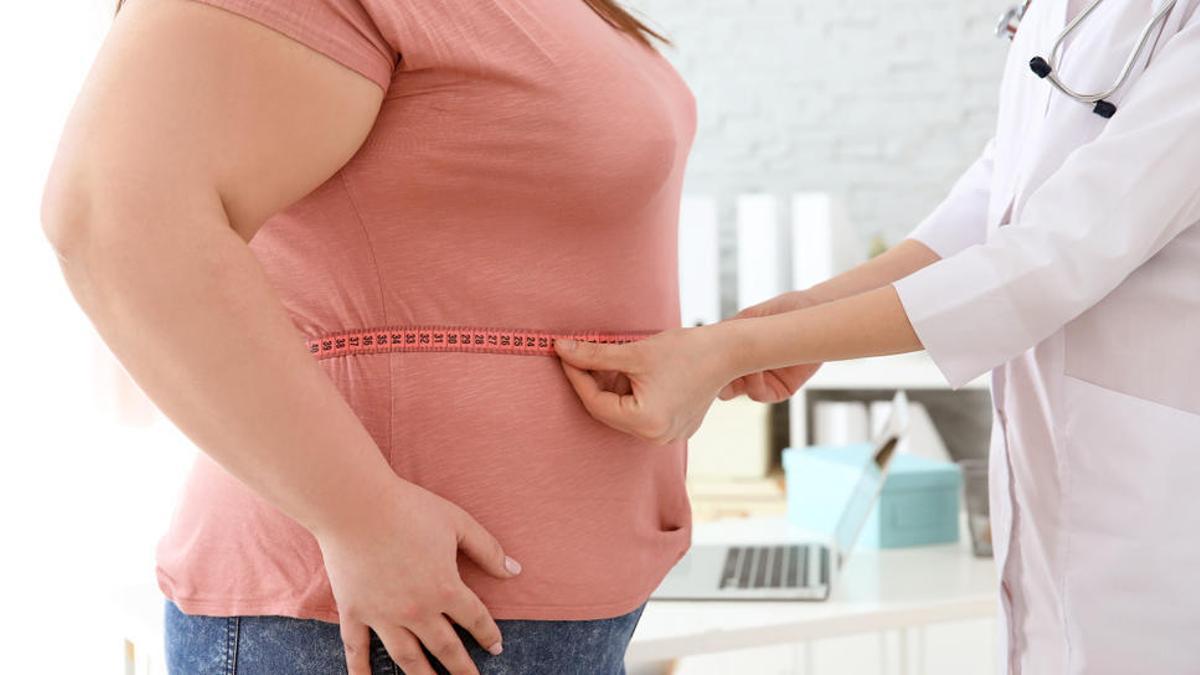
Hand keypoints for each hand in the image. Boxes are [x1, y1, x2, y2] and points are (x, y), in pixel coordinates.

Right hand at [317, 480, 520, 674]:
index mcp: (445, 588)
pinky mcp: (354, 612)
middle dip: (461, 669)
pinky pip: (358, 649)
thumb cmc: (409, 508)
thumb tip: (515, 571)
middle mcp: (417, 610)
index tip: (496, 647)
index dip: (488, 635)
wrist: (356, 505)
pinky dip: (361, 670)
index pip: (475, 620)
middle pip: (445, 648)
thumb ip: (488, 549)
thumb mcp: (457, 523)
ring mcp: (383, 615)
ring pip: (407, 658)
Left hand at [554, 325, 735, 443]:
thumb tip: (560, 348)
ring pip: (625, 412)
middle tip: (582, 355)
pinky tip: (633, 371)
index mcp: (645, 423)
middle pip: (609, 411)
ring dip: (613, 388)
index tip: (564, 354)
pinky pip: (643, 414)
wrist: (729, 352)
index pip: (595, 403)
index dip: (576, 377)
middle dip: (594, 383)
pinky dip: (632, 394)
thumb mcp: (634, 352)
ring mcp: (668, 436)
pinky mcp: (677, 427)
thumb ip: (594, 355)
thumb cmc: (685, 350)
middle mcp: (656, 438)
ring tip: (613, 359)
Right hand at [718, 291, 823, 401]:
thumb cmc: (785, 309)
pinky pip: (760, 395)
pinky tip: (758, 370)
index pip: (713, 366)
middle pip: (723, 385)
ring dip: (738, 381)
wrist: (817, 313)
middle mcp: (748, 368)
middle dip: (718, 381)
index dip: (707, 367)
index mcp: (738, 351)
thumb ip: (729, 328)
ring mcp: (764, 380)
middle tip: (718, 372)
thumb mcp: (751, 316)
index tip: (707, 359)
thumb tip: (708, 338)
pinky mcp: (781, 389)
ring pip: (740, 392)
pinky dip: (755, 386)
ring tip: (744, 366)